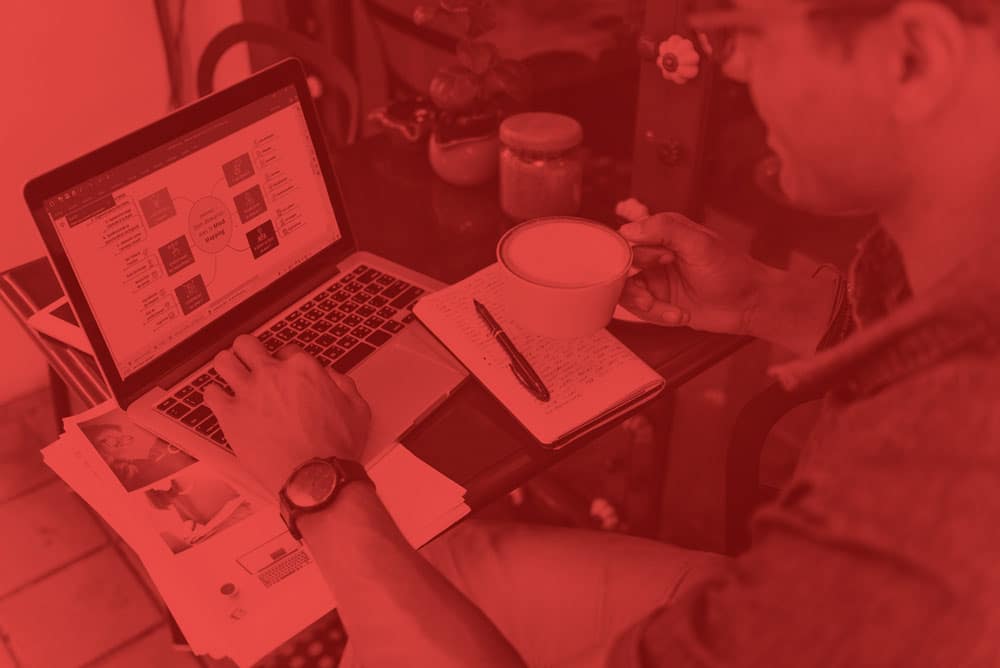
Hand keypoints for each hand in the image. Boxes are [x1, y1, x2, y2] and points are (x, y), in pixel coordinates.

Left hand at [203, 336, 371, 496]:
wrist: (315, 477)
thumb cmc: (337, 447)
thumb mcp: (358, 409)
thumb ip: (343, 384)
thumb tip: (331, 376)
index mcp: (302, 368)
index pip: (285, 349)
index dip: (285, 361)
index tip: (284, 374)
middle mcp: (271, 374)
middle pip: (247, 345)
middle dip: (249, 352)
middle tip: (252, 365)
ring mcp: (247, 393)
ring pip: (223, 361)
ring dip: (228, 367)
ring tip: (232, 378)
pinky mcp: (230, 416)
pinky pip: (210, 393)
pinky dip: (215, 396)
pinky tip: (223, 404)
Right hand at [618, 213, 779, 333]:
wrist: (750, 304)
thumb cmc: (731, 269)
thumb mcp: (699, 243)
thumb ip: (665, 229)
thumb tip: (628, 230)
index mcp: (664, 233)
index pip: (629, 235)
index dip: (634, 249)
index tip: (660, 258)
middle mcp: (655, 256)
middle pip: (622, 266)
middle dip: (635, 280)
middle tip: (655, 284)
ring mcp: (656, 281)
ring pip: (627, 291)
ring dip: (643, 303)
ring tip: (666, 309)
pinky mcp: (660, 304)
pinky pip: (641, 310)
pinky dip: (657, 315)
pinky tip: (679, 315)